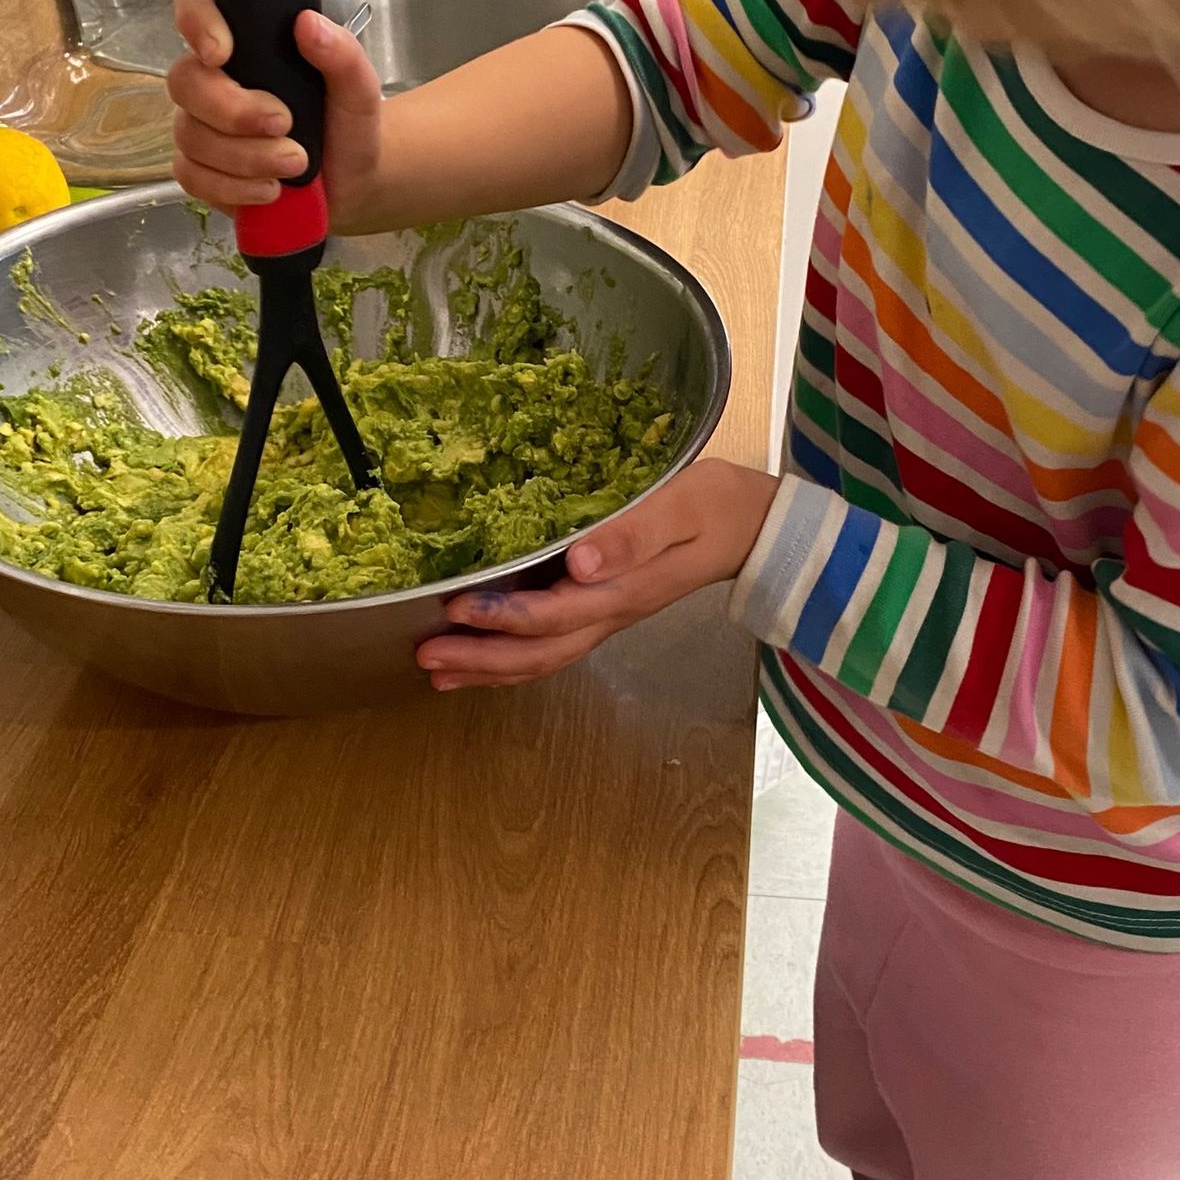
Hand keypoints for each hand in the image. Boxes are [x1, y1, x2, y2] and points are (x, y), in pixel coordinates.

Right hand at [167, 0, 387, 228]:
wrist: (350, 181)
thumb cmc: (346, 123)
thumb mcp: (358, 87)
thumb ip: (341, 53)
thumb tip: (308, 23)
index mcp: (244, 39)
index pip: (196, 2)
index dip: (195, 19)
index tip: (222, 52)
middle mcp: (211, 77)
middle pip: (185, 80)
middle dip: (233, 110)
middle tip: (284, 124)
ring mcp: (199, 124)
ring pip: (192, 136)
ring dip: (246, 157)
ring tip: (295, 164)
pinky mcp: (198, 169)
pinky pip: (192, 177)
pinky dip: (234, 188)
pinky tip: (270, 190)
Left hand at [417, 461, 778, 690]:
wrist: (755, 529)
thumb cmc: (717, 507)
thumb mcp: (681, 507)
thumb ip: (634, 534)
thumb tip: (582, 562)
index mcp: (622, 590)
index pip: (554, 615)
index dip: (502, 616)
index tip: (456, 607)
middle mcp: (609, 614)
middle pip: (539, 653)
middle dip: (481, 659)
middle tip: (425, 656)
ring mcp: (605, 618)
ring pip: (541, 659)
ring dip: (488, 669)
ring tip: (437, 672)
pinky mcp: (602, 611)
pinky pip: (551, 649)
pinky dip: (510, 662)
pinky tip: (479, 664)